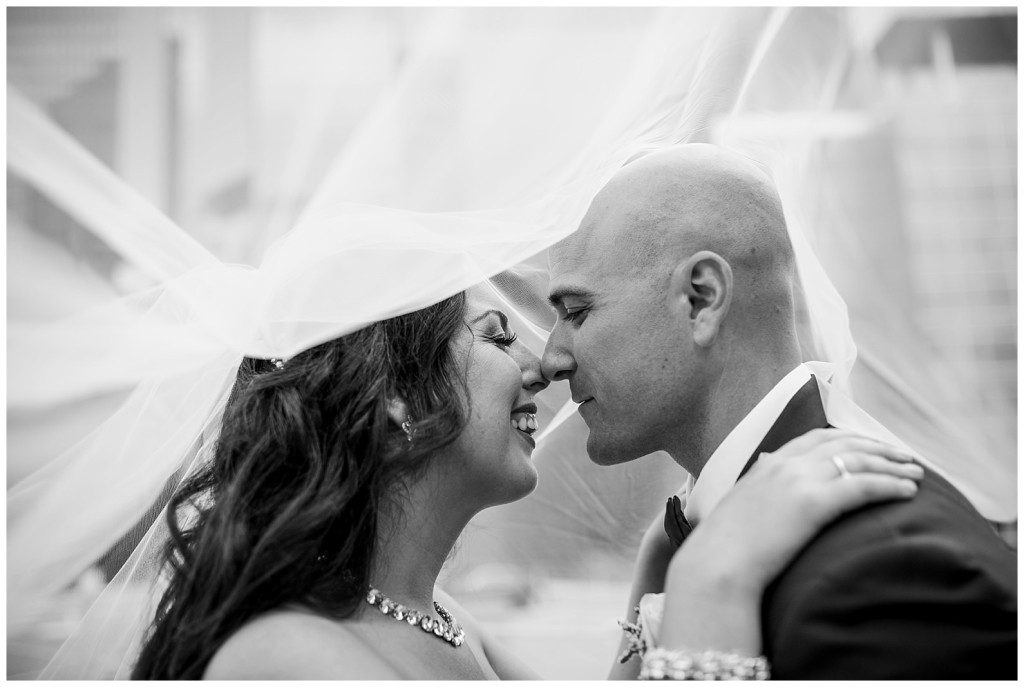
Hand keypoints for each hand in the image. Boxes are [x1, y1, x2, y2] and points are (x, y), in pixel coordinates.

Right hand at [659, 429, 922, 654]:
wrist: (717, 563)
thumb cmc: (725, 549)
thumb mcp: (741, 509)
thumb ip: (759, 494)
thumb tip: (768, 493)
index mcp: (768, 463)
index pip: (816, 438)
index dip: (849, 438)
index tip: (871, 445)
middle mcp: (786, 463)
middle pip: (844, 444)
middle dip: (878, 448)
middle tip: (904, 456)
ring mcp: (800, 479)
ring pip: (858, 461)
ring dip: (892, 465)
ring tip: (916, 473)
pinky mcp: (815, 501)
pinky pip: (863, 486)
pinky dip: (890, 485)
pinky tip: (908, 491)